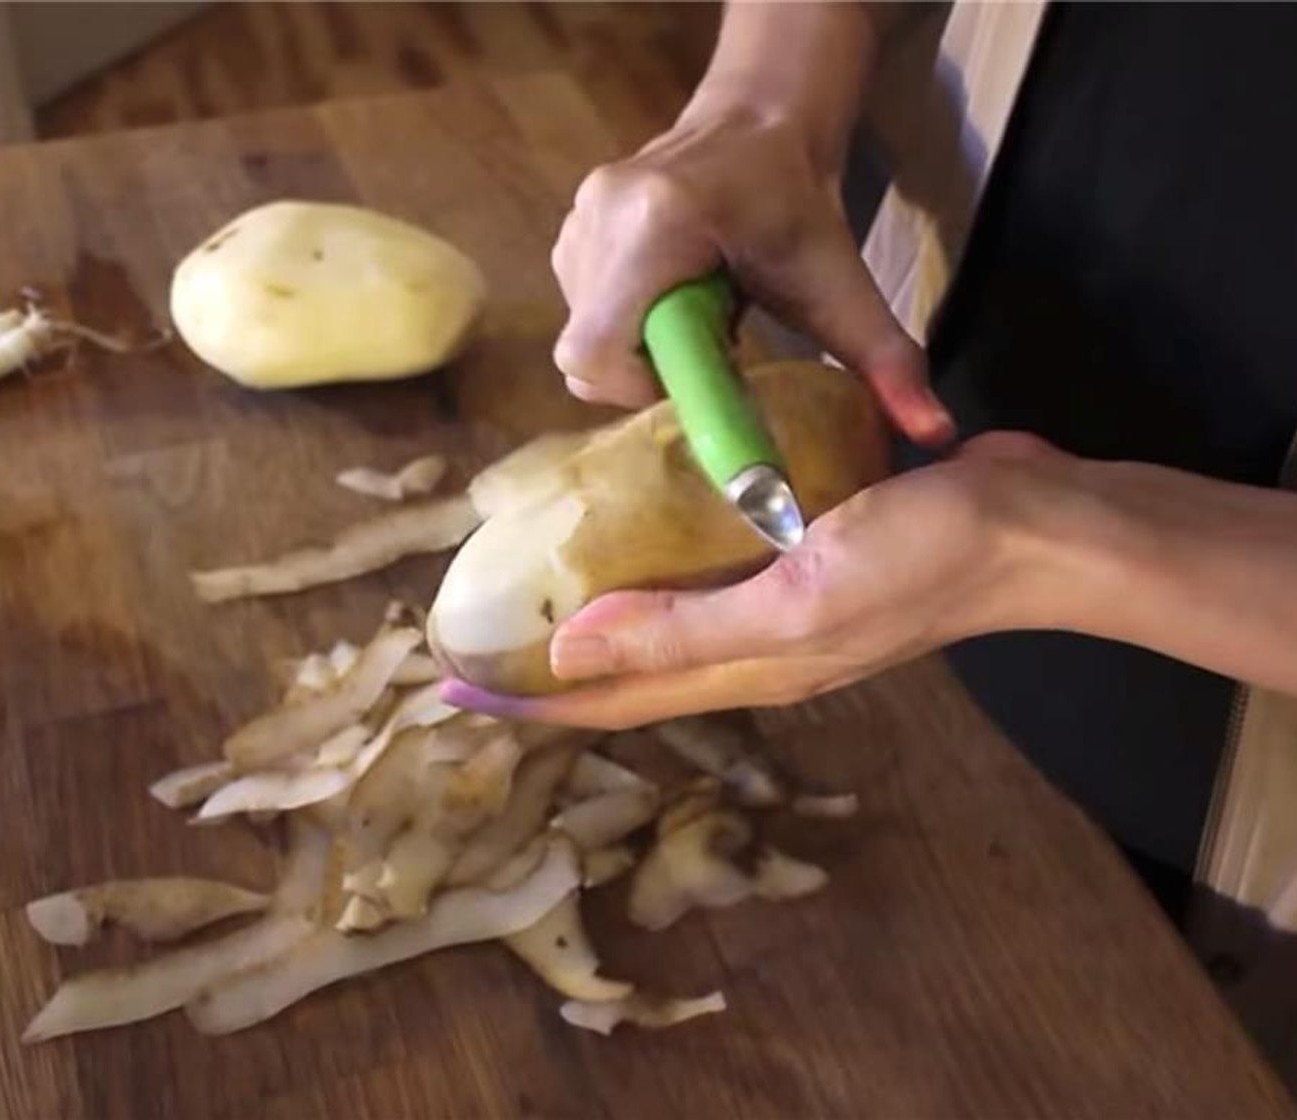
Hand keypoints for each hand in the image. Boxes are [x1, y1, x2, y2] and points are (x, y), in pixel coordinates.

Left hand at [441, 434, 1072, 729]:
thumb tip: (567, 654)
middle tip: (478, 633)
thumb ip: (685, 630)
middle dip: (549, 663)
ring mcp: (779, 605)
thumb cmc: (917, 559)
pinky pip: (706, 571)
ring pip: (664, 619)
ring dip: (597, 610)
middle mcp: (750, 648)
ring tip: (534, 578)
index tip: (452, 684)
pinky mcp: (802, 556)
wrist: (1029, 526)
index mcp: (742, 667)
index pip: (612, 697)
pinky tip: (633, 519)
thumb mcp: (796, 601)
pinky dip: (655, 559)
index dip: (531, 697)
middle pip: (629, 667)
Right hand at [550, 101, 954, 445]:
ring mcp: (580, 219)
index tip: (703, 374)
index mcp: (656, 226)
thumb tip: (938, 432)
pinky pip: (582, 308)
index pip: (596, 354)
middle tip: (706, 355)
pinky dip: (623, 325)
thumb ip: (887, 360)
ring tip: (696, 322)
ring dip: (637, 350)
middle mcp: (601, 217)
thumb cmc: (800, 204)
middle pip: (585, 355)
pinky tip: (672, 303)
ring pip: (582, 334)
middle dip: (645, 374)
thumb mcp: (842, 285)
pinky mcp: (573, 226)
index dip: (641, 389)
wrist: (762, 118)